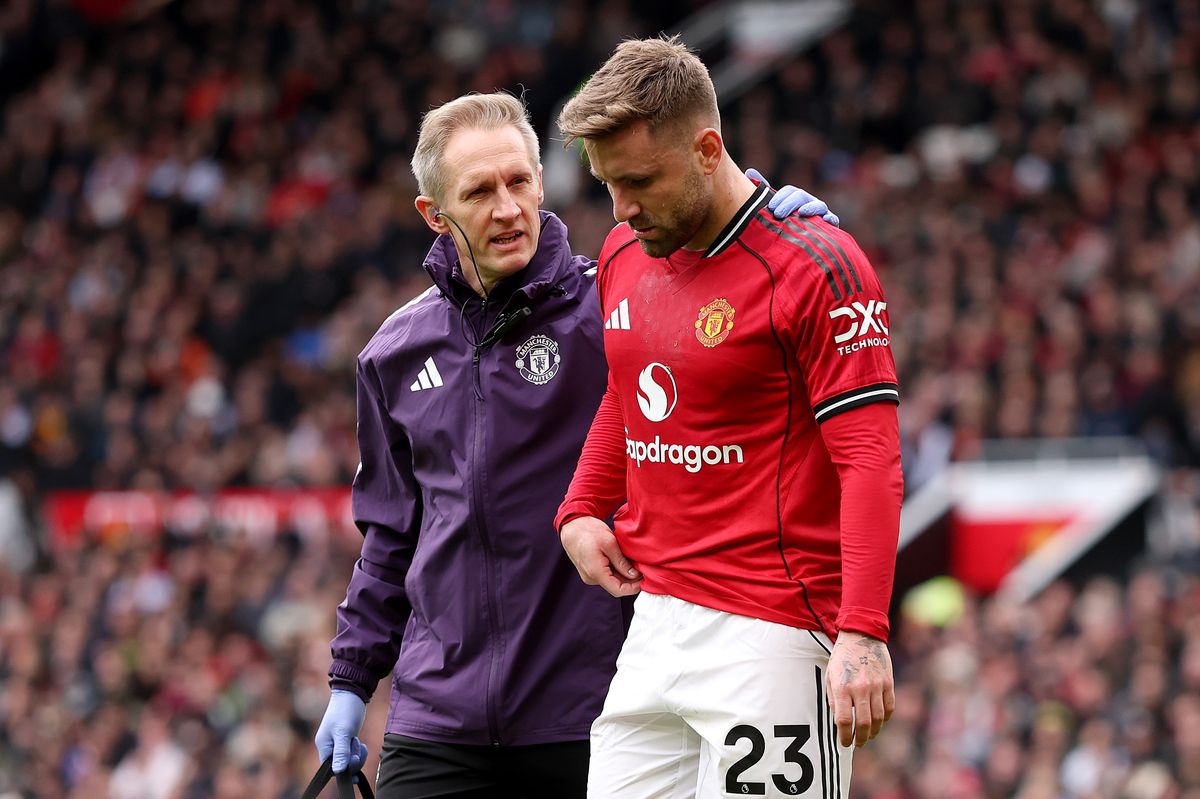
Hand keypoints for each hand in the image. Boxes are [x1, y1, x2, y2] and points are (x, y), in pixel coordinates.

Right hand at [315, 689, 368, 772]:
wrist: (352, 693)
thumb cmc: (346, 711)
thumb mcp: (344, 732)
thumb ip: (341, 752)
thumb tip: (338, 772)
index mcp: (323, 746)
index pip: (330, 768)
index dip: (344, 768)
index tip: (355, 759)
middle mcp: (328, 746)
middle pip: (340, 766)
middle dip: (353, 760)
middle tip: (358, 745)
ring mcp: (337, 744)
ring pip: (348, 760)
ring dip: (356, 755)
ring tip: (358, 741)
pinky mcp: (345, 741)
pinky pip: (352, 754)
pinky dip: (358, 751)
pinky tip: (361, 744)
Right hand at [559, 516, 641, 596]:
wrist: (571, 525)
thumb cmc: (588, 531)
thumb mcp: (609, 543)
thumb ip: (621, 562)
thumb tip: (634, 575)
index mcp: (595, 572)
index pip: (618, 590)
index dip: (633, 588)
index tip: (644, 579)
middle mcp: (591, 578)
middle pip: (615, 586)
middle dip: (630, 580)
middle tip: (642, 567)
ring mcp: (588, 575)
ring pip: (611, 580)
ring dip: (623, 574)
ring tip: (632, 561)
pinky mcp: (589, 570)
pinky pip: (605, 575)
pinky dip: (615, 570)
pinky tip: (621, 560)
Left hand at [745, 167, 839, 226]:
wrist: (802, 246)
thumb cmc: (786, 225)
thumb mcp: (775, 208)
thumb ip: (764, 191)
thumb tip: (749, 171)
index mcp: (795, 198)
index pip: (790, 191)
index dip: (781, 197)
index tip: (771, 206)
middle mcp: (809, 203)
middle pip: (802, 196)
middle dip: (790, 203)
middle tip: (778, 214)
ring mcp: (821, 213)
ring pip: (819, 205)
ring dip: (811, 207)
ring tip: (801, 213)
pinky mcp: (830, 226)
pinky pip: (833, 219)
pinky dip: (830, 219)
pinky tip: (824, 220)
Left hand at [825, 630, 894, 747]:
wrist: (860, 636)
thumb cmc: (841, 658)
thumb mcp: (830, 677)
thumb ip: (835, 700)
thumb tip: (840, 723)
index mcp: (842, 687)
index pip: (844, 720)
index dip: (845, 736)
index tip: (844, 743)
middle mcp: (860, 688)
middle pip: (864, 723)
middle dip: (861, 739)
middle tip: (858, 744)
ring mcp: (876, 686)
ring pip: (879, 718)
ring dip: (874, 732)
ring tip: (868, 736)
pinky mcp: (888, 683)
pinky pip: (889, 707)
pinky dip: (885, 719)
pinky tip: (879, 722)